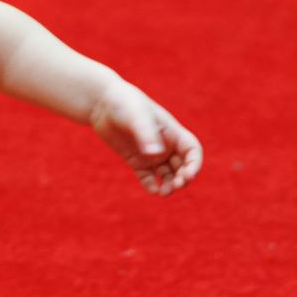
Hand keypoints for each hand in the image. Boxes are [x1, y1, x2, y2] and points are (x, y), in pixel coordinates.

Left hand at [88, 82, 201, 196]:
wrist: (101, 102)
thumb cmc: (124, 103)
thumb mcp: (136, 116)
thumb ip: (146, 134)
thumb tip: (155, 154)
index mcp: (171, 132)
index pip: (192, 151)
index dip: (194, 165)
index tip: (187, 176)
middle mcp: (164, 145)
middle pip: (182, 166)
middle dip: (182, 179)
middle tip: (174, 186)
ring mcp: (151, 154)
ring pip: (167, 175)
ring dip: (169, 185)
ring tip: (163, 193)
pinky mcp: (136, 160)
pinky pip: (148, 178)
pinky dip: (151, 185)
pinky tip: (151, 190)